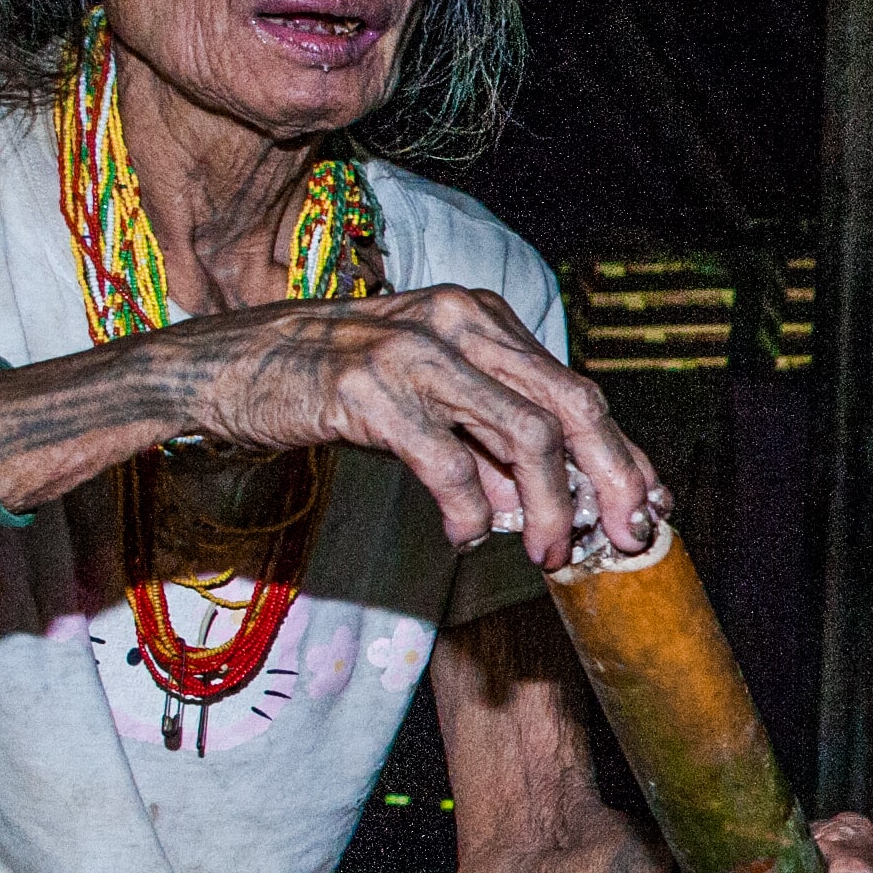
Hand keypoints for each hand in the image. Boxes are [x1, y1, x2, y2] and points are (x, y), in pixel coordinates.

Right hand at [153, 286, 670, 572]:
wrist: (223, 368)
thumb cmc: (331, 386)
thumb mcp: (427, 409)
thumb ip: (488, 451)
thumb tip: (542, 514)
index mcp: (484, 319)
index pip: (578, 391)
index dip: (623, 456)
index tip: (649, 510)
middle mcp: (459, 322)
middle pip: (570, 406)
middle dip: (609, 481)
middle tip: (623, 541)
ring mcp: (413, 350)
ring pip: (523, 434)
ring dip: (547, 506)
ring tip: (546, 553)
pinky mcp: (365, 388)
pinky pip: (444, 459)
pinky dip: (467, 507)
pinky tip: (465, 537)